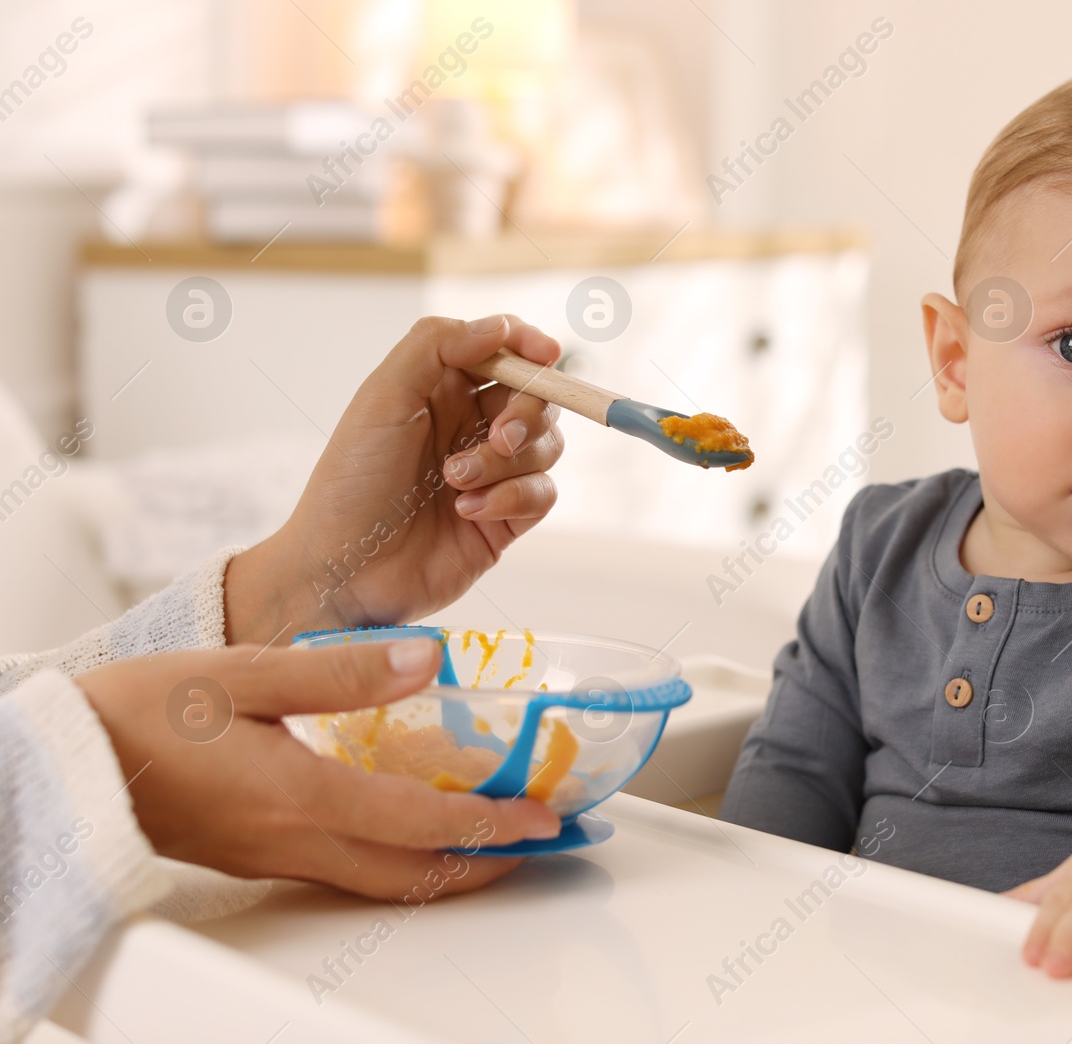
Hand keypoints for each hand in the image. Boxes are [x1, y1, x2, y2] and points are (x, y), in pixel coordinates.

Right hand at [76, 636, 560, 897]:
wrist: (61, 762)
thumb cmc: (140, 711)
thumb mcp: (244, 671)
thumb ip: (340, 670)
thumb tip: (426, 658)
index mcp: (299, 795)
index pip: (420, 823)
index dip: (491, 824)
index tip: (543, 816)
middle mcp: (294, 838)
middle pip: (411, 874)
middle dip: (484, 864)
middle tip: (537, 841)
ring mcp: (274, 854)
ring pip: (379, 879)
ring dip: (444, 866)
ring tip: (492, 836)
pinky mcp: (257, 852)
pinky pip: (345, 867)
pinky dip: (395, 856)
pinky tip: (410, 824)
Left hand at [224, 314, 564, 643]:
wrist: (343, 568)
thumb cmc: (351, 482)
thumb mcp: (383, 396)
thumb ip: (438, 345)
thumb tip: (501, 327)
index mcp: (441, 390)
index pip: (503, 352)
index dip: (529, 347)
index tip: (546, 355)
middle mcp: (471, 427)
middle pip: (536, 399)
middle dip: (525, 414)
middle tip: (497, 437)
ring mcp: (492, 474)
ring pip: (546, 446)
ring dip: (506, 462)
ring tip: (454, 482)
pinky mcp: (506, 519)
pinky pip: (542, 494)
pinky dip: (511, 499)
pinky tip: (466, 511)